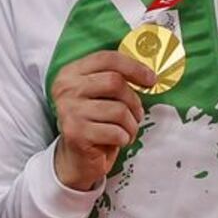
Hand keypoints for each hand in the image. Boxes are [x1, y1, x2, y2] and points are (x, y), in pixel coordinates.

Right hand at [50, 50, 154, 190]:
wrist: (77, 158)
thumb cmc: (94, 123)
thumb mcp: (100, 96)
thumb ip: (115, 80)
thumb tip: (147, 74)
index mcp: (71, 73)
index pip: (107, 59)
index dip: (134, 67)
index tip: (151, 79)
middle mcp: (66, 89)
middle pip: (115, 82)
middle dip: (134, 100)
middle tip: (137, 113)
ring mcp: (69, 110)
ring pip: (119, 110)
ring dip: (131, 124)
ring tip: (127, 130)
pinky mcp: (76, 133)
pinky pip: (116, 132)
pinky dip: (125, 138)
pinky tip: (118, 140)